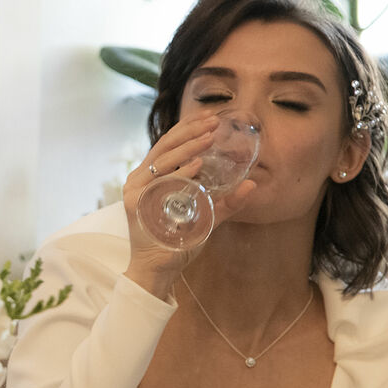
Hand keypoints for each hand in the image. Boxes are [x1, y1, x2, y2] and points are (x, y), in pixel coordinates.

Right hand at [123, 114, 256, 298]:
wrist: (158, 270)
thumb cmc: (178, 242)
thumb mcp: (206, 217)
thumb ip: (226, 201)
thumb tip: (252, 184)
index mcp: (150, 178)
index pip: (168, 145)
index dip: (188, 129)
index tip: (210, 117)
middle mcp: (139, 180)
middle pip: (164, 147)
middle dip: (190, 132)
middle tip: (214, 122)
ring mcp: (135, 191)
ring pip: (161, 160)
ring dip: (188, 147)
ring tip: (209, 138)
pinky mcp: (136, 203)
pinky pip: (159, 183)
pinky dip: (180, 172)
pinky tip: (198, 165)